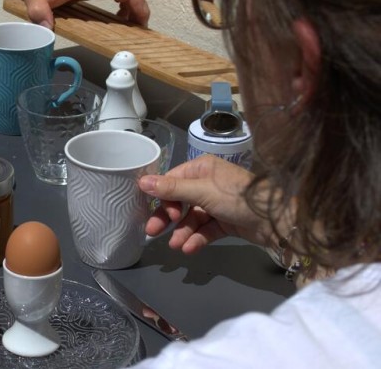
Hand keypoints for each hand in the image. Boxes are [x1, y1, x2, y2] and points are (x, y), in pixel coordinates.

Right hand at [139, 155, 272, 253]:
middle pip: (180, 201)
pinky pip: (205, 230)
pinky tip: (190, 249)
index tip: (157, 213)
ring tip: (176, 246)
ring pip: (191, 218)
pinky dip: (197, 239)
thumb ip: (171, 189)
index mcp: (202, 168)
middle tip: (153, 232)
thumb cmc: (238, 197)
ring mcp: (217, 204)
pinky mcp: (225, 222)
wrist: (276, 221)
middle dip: (167, 218)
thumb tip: (141, 181)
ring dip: (183, 232)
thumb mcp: (202, 191)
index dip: (163, 197)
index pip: (173, 181)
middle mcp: (208, 183)